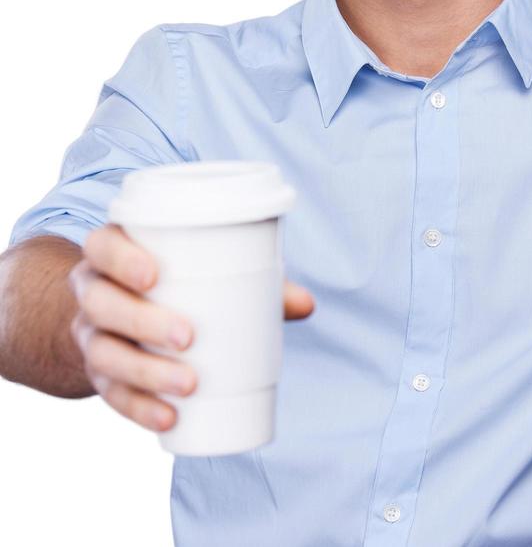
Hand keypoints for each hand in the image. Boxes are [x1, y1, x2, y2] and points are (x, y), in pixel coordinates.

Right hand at [68, 222, 314, 432]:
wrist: (122, 317)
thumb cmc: (176, 283)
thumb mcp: (205, 272)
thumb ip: (254, 283)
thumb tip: (308, 304)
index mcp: (114, 252)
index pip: (102, 245)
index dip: (120, 258)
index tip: (154, 275)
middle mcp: (94, 290)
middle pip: (101, 302)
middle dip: (142, 320)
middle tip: (188, 336)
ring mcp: (91, 334)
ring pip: (103, 352)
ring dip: (144, 371)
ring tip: (188, 384)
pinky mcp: (97, 374)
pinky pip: (109, 394)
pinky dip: (139, 408)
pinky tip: (168, 418)